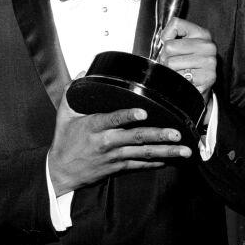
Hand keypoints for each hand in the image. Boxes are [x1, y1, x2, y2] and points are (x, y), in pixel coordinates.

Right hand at [48, 85, 191, 195]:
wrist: (61, 172)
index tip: (144, 112)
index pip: (114, 119)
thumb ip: (72, 91)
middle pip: (136, 137)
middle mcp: (107, 141)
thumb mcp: (64, 114)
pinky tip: (170, 159)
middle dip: (159, 135)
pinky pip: (140, 165)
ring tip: (183, 149)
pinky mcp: (118, 167)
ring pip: (144, 153)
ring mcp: (114, 156)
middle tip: (177, 133)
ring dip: (166, 151)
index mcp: (94, 126)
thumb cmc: (64, 141)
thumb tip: (85, 72)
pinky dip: (155, 163)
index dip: (129, 116)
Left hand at [158, 17, 216, 103]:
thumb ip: (171, 37)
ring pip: (171, 63)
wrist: (199, 86)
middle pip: (169, 46)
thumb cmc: (188, 65)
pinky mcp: (207, 77)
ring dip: (171, 70)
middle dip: (166, 57)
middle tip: (175, 62)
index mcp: (202, 33)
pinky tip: (185, 79)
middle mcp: (207, 46)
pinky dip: (177, 80)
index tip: (171, 44)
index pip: (175, 24)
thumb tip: (162, 40)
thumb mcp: (182, 45)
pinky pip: (178, 77)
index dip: (166, 36)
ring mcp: (209, 62)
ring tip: (180, 71)